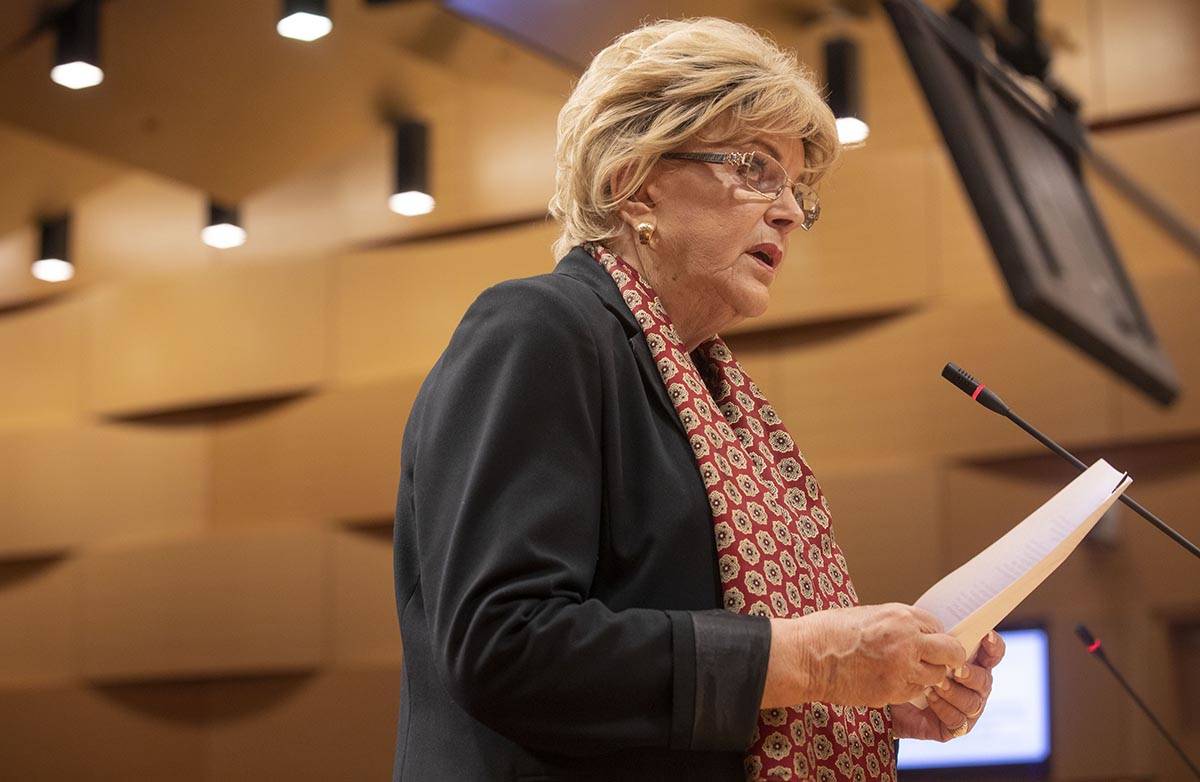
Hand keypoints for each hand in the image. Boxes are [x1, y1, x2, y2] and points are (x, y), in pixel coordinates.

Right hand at [762, 603, 966, 708]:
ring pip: (936, 676)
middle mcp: (908, 641)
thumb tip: (914, 634)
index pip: (938, 626)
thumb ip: (896, 625)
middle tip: (940, 663)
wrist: (807, 656)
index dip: (935, 637)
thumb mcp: (868, 615)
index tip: (929, 644)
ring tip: (906, 673)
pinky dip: (908, 689)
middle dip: (948, 658)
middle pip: (951, 652)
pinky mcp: (892, 691)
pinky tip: (890, 682)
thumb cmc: (829, 632)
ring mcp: (902, 668)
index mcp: (901, 616)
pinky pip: (915, 692)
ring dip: (927, 676)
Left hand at [891, 630, 1006, 740]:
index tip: (984, 635)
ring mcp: (966, 708)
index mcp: (972, 663)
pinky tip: (929, 697)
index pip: (992, 654)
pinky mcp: (954, 727)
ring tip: (936, 683)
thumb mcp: (920, 647)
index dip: (993, 645)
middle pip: (985, 681)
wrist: (882, 693)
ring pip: (973, 702)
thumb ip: (937, 638)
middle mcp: (974, 687)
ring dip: (955, 692)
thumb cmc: (904, 664)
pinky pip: (958, 721)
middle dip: (972, 675)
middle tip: (956, 669)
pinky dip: (944, 708)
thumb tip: (943, 627)